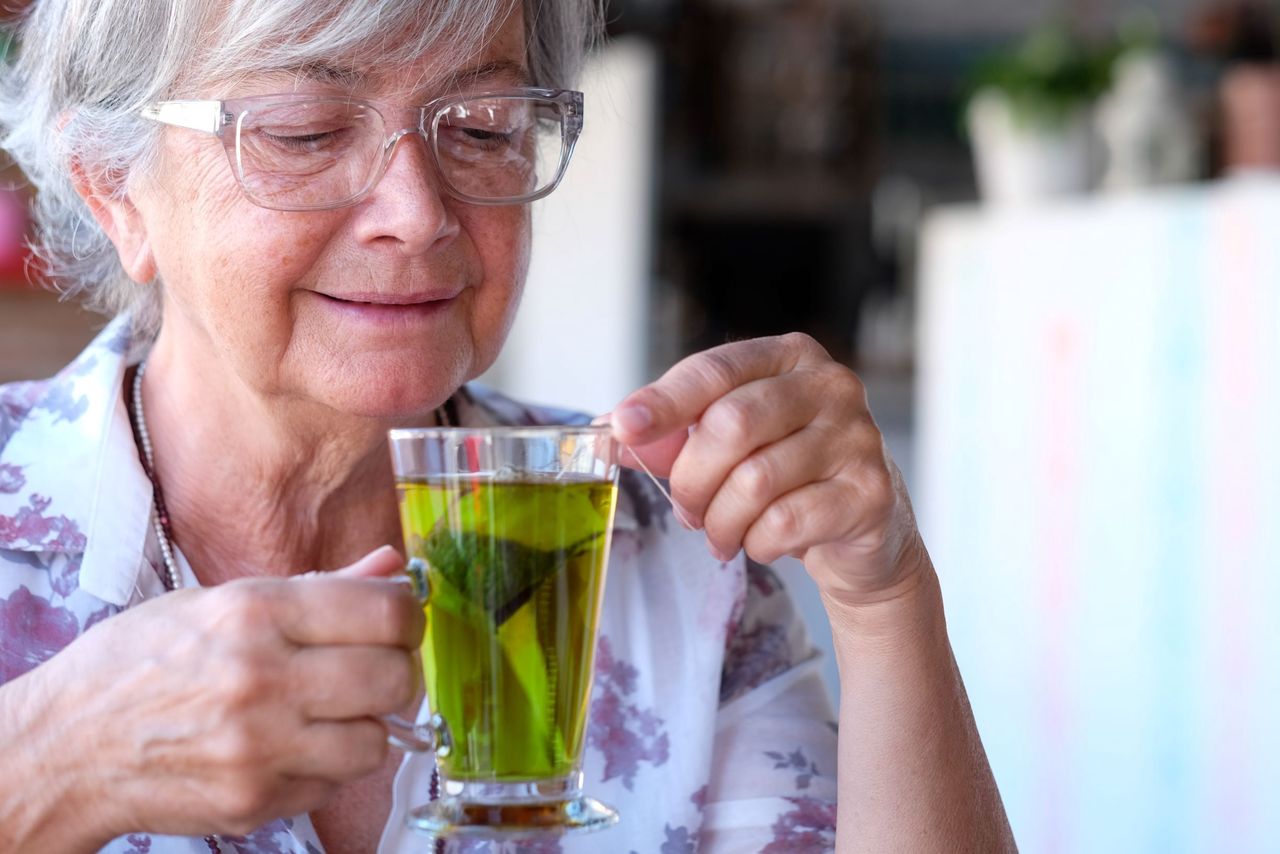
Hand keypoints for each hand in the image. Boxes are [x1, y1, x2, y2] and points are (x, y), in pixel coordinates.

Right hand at [15, 545, 422, 843]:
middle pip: (393, 679)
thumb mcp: (219, 601)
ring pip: (375, 741)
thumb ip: (319, 588)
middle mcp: (262, 678)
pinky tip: (290, 747)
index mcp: (255, 613)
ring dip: (364, 727)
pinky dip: (325, 767)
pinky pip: (333, 784)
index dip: (409, 618)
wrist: (68, 746)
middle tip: (378, 669)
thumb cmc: (140, 664)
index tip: (402, 623)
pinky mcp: (254, 800)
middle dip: (397, 672)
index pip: (384, 613)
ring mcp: (259, 747)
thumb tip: (392, 567)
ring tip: (327, 713)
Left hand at [608, 333, 928, 606]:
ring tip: (722, 534)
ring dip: (721, 521)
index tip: (623, 426)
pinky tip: (762, 542)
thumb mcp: (730, 445)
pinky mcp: (869, 493)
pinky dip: (757, 543)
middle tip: (687, 509)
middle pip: (731, 425)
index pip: (715, 369)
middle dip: (692, 478)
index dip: (664, 400)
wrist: (863, 534)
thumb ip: (674, 433)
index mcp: (790, 357)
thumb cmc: (788, 476)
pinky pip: (785, 523)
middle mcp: (831, 386)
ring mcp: (858, 438)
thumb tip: (611, 432)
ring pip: (754, 481)